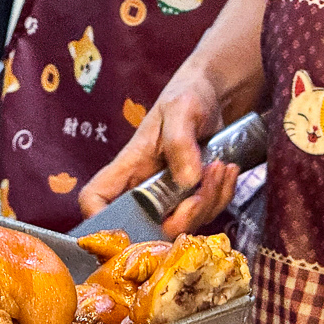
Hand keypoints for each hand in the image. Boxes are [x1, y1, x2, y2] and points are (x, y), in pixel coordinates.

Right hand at [78, 74, 238, 237]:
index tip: (129, 227)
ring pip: (183, 225)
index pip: (95, 200)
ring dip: (209, 202)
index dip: (100, 221)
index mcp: (127, 167)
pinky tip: (228, 171)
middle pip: (146, 229)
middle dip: (181, 218)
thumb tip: (188, 180)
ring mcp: (168, 197)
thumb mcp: (182, 110)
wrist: (215, 95)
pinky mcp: (192, 198)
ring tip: (221, 167)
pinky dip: (222, 197)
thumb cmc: (188, 95)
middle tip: (202, 191)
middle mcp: (142, 188)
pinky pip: (206, 214)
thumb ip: (180, 142)